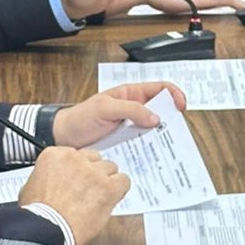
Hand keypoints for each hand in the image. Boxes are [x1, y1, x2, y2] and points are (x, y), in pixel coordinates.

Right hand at [19, 147, 128, 244]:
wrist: (47, 230)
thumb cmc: (36, 215)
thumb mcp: (29, 188)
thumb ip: (44, 177)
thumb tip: (50, 180)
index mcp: (54, 155)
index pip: (76, 154)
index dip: (78, 169)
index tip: (77, 180)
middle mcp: (75, 159)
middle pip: (94, 159)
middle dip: (93, 173)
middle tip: (89, 190)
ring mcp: (93, 172)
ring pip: (110, 168)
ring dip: (107, 181)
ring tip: (99, 197)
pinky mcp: (108, 187)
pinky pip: (124, 181)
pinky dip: (120, 190)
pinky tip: (112, 199)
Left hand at [51, 82, 187, 147]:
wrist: (63, 137)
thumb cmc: (80, 117)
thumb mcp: (105, 108)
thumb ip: (130, 110)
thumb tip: (155, 117)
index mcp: (130, 94)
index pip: (159, 88)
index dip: (174, 94)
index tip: (181, 107)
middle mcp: (133, 110)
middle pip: (160, 111)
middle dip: (170, 120)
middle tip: (175, 131)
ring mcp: (130, 126)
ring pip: (152, 130)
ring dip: (160, 137)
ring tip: (167, 146)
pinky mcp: (126, 142)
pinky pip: (142, 144)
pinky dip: (149, 149)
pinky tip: (152, 155)